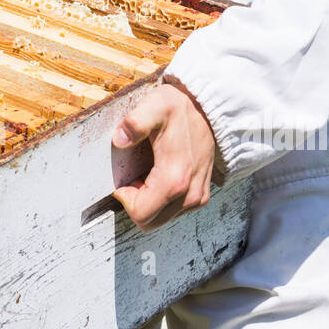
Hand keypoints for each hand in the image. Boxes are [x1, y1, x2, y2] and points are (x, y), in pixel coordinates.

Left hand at [111, 78, 217, 230]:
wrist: (209, 109)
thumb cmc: (180, 108)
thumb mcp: (155, 107)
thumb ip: (135, 122)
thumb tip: (120, 139)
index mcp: (174, 179)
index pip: (140, 214)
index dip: (125, 198)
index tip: (125, 179)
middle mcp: (189, 194)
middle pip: (149, 222)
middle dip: (136, 203)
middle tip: (135, 177)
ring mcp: (197, 198)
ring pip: (161, 219)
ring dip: (148, 203)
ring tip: (148, 174)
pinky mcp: (201, 197)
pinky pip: (173, 212)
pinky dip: (161, 201)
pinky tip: (159, 177)